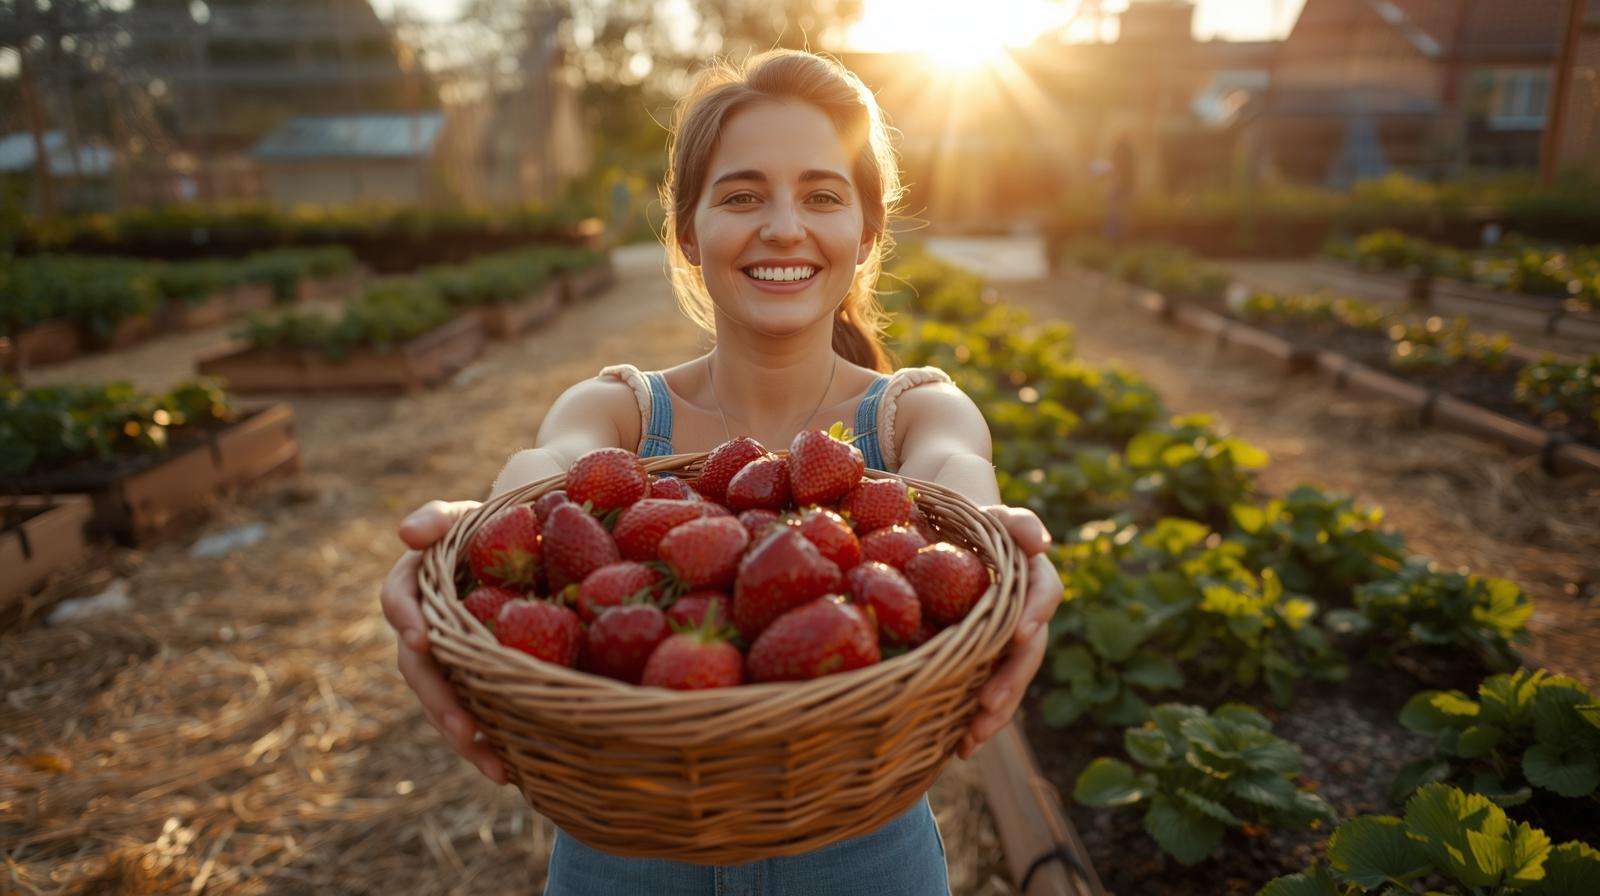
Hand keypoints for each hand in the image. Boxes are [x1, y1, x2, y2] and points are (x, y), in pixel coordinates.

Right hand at [379, 499, 507, 784]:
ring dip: (465, 738)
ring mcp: (448, 659)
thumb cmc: (492, 527)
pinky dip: (489, 743)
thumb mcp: (468, 517)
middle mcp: (423, 628)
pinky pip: (476, 713)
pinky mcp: (476, 680)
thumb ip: (437, 519)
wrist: (525, 549)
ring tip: (495, 767)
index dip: (406, 620)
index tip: (423, 639)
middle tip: (463, 730)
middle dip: (439, 702)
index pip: (397, 600)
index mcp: (414, 584)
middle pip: (419, 671)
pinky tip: (513, 770)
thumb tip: (407, 533)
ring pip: (444, 703)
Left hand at [956, 505, 1062, 759]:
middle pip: (1029, 651)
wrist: (943, 532)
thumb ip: (1018, 523)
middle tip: (988, 706)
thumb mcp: (989, 514)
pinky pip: (985, 690)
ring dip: (996, 712)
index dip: (1036, 614)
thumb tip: (1042, 542)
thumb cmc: (967, 520)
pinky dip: (975, 720)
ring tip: (972, 739)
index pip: (1045, 593)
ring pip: (1011, 679)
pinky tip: (959, 748)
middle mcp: (1026, 613)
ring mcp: (1006, 640)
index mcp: (1032, 576)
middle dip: (1011, 681)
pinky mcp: (983, 659)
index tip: (1020, 632)